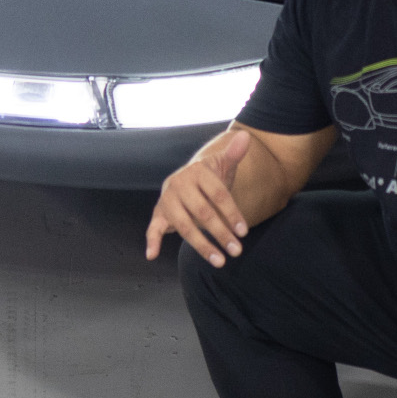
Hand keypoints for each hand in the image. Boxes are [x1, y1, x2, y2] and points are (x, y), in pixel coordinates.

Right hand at [143, 142, 254, 265]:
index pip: (218, 194)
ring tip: (220, 261)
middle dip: (221, 233)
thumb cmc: (210, 176)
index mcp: (197, 171)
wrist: (189, 178)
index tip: (244, 231)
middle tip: (237, 251)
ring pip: (184, 226)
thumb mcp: (223, 164)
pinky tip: (152, 255)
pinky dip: (151, 241)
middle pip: (203, 212)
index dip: (231, 213)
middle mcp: (179, 184)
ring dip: (202, 246)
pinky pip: (153, 227)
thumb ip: (233, 153)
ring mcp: (167, 200)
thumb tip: (245, 136)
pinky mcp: (159, 213)